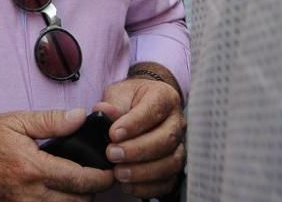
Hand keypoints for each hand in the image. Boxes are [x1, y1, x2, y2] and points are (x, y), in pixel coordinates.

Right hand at [0, 109, 114, 201]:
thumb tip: (80, 117)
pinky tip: (58, 196)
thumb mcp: (16, 122)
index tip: (109, 172)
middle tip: (98, 178)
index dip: (101, 178)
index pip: (80, 180)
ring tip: (79, 187)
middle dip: (92, 192)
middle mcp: (29, 195)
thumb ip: (51, 121)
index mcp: (33, 169)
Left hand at [94, 77, 185, 199]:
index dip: (135, 123)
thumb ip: (113, 104)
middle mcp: (176, 122)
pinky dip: (148, 187)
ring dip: (143, 172)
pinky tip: (128, 185)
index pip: (154, 110)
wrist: (139, 107)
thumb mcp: (119, 94)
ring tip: (119, 173)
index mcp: (164, 98)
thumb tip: (103, 111)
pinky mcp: (174, 165)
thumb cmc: (130, 100)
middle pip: (166, 139)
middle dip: (137, 150)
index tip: (114, 133)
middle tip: (112, 154)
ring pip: (170, 163)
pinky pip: (168, 181)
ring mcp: (179, 145)